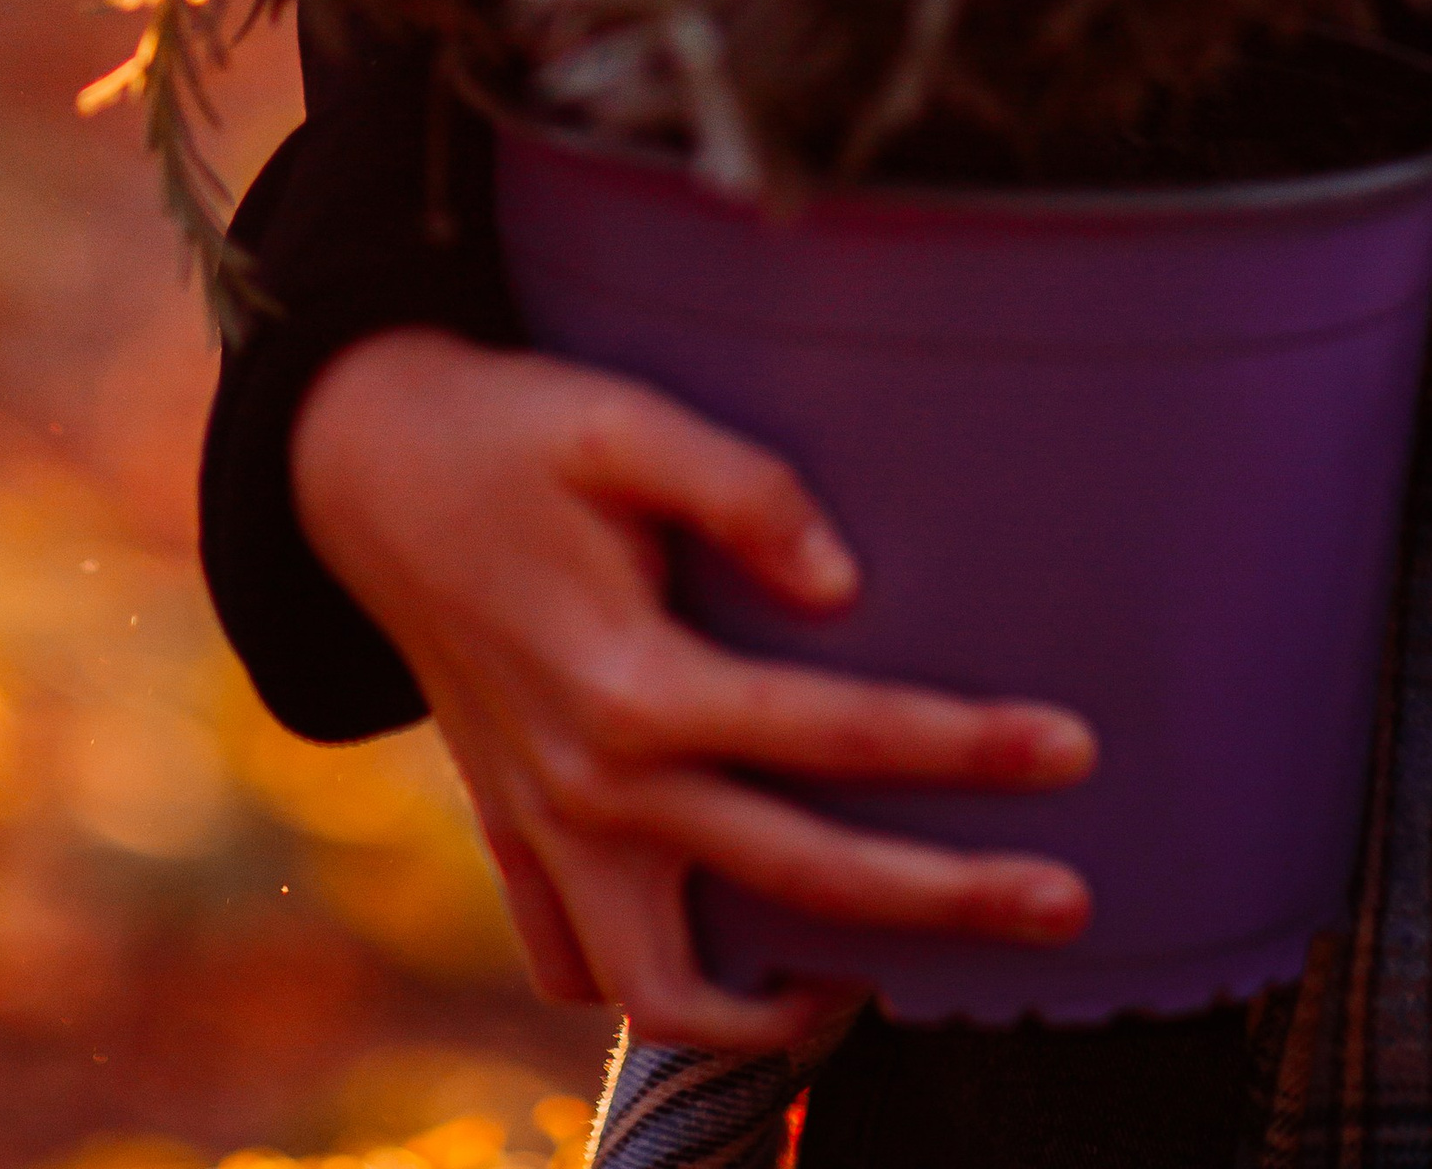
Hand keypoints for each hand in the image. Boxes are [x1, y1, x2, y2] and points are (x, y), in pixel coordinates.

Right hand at [291, 330, 1095, 1048]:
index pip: (839, 736)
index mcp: (635, 683)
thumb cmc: (507, 425)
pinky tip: (732, 967)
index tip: (1074, 747)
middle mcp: (594, 784)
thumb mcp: (619, 418)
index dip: (967, 747)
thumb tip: (844, 584)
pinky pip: (577, 963)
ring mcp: (546, 823)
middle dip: (948, 903)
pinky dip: (653, 994)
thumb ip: (740, 488)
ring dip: (776, 1014)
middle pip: (801, 883)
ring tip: (876, 986)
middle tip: (1071, 902)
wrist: (357, 459)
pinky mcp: (511, 825)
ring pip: (665, 991)